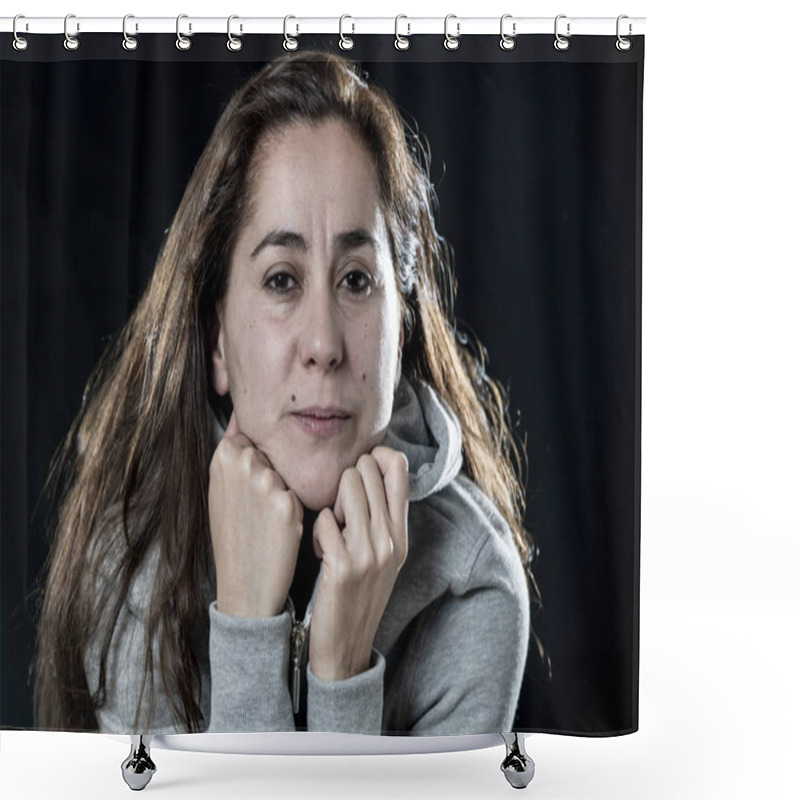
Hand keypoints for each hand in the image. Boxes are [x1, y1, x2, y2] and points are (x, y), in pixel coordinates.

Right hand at [208, 411, 303, 617]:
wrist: (243, 585)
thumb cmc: (233, 536)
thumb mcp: (221, 490)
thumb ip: (233, 455)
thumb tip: (244, 418)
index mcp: (222, 455)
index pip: (252, 437)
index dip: (254, 464)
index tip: (244, 491)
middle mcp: (242, 463)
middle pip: (273, 454)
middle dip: (270, 477)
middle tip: (255, 510)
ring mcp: (265, 481)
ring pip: (287, 475)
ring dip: (283, 494)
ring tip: (265, 521)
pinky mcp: (287, 502)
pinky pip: (299, 495)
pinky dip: (294, 511)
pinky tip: (278, 530)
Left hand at [308, 446, 408, 681]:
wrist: (346, 648)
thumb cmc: (358, 595)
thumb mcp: (383, 556)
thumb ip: (382, 518)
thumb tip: (370, 471)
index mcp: (401, 532)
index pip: (399, 466)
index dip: (375, 456)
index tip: (358, 475)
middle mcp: (390, 538)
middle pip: (366, 469)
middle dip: (345, 482)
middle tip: (339, 513)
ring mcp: (369, 552)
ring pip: (346, 487)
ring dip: (331, 504)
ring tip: (330, 531)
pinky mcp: (344, 566)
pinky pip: (324, 520)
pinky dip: (317, 531)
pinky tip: (320, 552)